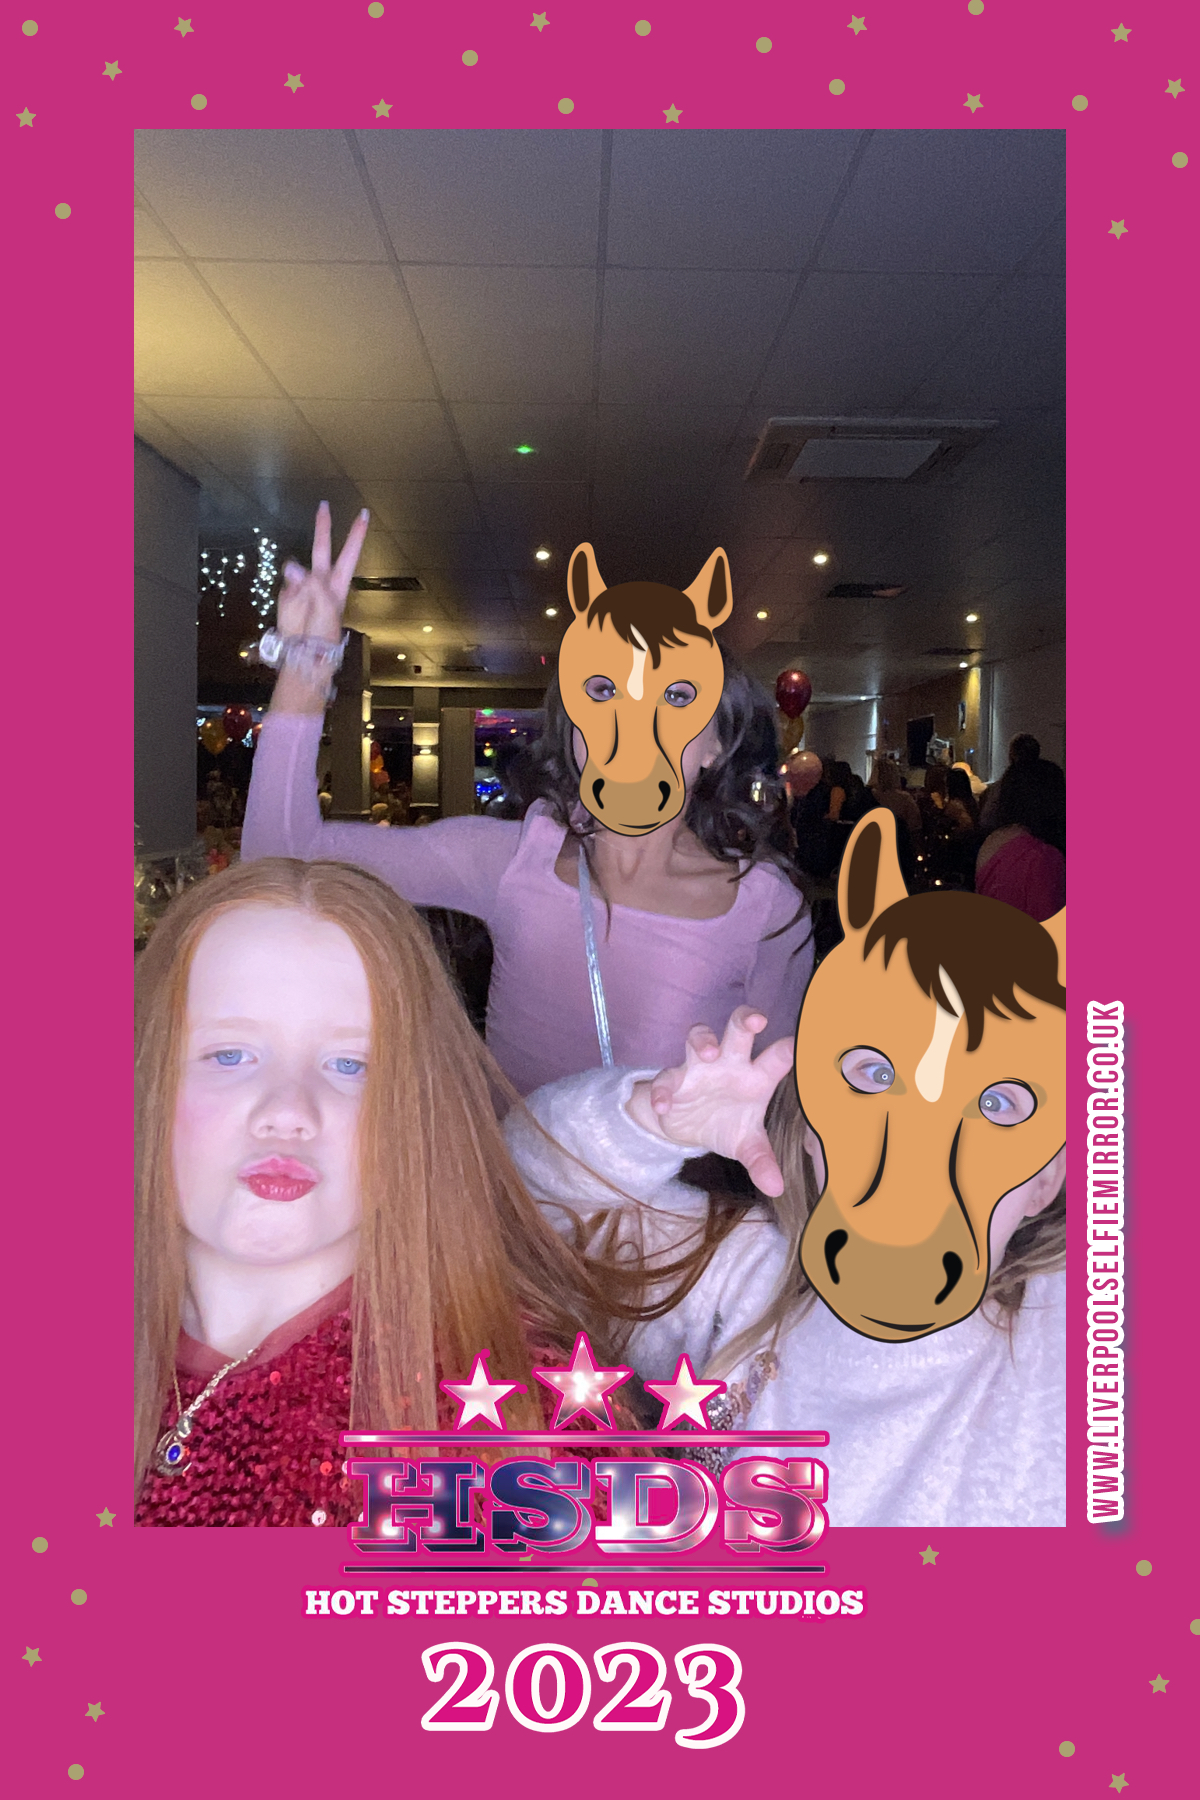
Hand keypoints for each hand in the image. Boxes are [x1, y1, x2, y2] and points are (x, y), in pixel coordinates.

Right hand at [275, 502, 369, 644]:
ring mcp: (302, 584)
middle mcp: (321, 580)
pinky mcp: (286, 591)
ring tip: (305, 603)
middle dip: (323, 527)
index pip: (349, 552)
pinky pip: (286, 581)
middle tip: (323, 504)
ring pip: (298, 566)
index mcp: (338, 583)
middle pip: (322, 547)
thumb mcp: (325, 609)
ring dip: (299, 577)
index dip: (356, 534)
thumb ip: (311, 585)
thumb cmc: (323, 634)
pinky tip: (294, 606)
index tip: (363, 514)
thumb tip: (291, 566)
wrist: (303, 651)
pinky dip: (288, 589)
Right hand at [625, 1007, 794, 1196]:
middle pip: (738, 1030)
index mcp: (756, 1076)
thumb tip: (776, 1188)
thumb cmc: (728, 1124)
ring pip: (699, 1037)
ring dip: (703, 1040)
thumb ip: (762, 1162)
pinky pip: (666, 1079)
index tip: (799, 1044)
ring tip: (708, 1053)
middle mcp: (730, 1063)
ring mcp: (700, 1068)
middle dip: (745, 1020)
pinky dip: (663, 1091)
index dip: (788, 1049)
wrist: (688, 1128)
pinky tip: (664, 1106)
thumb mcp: (747, 1145)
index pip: (776, 1058)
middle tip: (757, 1019)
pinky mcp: (673, 1081)